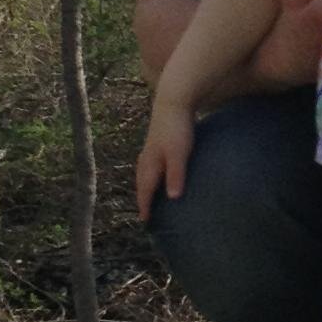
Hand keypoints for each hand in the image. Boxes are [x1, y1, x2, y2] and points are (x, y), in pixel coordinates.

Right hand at [135, 98, 194, 219]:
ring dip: (145, 185)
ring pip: (144, 171)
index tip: (145, 220)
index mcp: (151, 162)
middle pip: (142, 181)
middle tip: (144, 213)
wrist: (174, 101)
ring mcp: (150, 148)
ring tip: (147, 195)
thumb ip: (176, 175)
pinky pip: (150, 162)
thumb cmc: (178, 128)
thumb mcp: (180, 153)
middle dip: (142, 197)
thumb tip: (173, 198)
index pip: (145, 189)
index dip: (145, 205)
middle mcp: (147, 157)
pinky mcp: (157, 140)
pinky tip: (157, 170)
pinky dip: (150, 172)